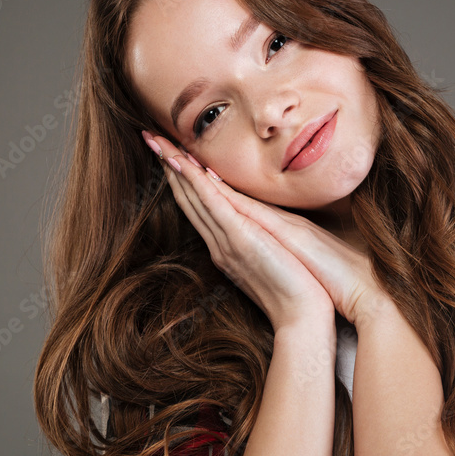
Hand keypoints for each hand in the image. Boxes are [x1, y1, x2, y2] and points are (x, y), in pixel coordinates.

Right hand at [142, 131, 333, 331]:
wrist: (304, 317)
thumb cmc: (298, 291)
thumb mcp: (274, 260)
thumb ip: (258, 243)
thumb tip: (254, 227)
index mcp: (227, 248)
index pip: (199, 207)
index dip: (183, 179)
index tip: (170, 154)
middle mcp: (220, 244)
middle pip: (188, 198)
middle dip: (169, 166)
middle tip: (151, 138)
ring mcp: (227, 241)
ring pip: (193, 197)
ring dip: (174, 167)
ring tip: (157, 141)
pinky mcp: (239, 238)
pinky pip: (211, 203)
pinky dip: (194, 181)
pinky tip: (181, 162)